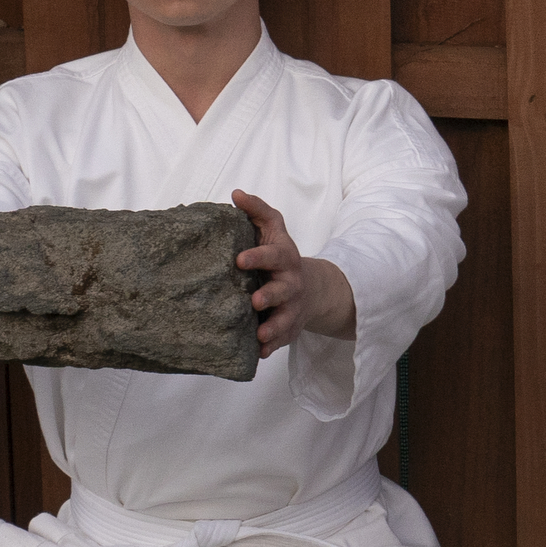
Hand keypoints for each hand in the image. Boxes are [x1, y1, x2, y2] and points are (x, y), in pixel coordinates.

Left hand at [233, 190, 355, 352]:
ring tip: (260, 335)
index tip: (239, 260)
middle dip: (270, 296)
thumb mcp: (273, 230)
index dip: (258, 257)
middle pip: (283, 291)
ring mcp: (291, 308)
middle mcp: (291, 285)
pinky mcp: (288, 327)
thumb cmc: (280, 255)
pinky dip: (272, 347)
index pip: (273, 256)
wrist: (309, 288)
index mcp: (284, 259)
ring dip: (274, 327)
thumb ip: (257, 211)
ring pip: (285, 319)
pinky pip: (282, 339)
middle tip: (255, 301)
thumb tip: (235, 194)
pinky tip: (259, 353)